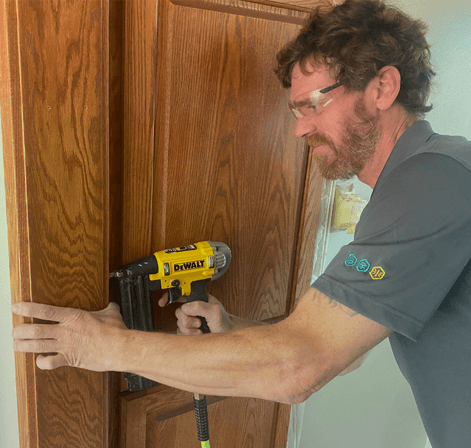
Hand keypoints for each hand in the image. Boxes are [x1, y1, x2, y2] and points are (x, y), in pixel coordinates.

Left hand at [12, 302, 126, 370]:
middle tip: (15, 330)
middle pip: (34, 330)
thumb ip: (107, 308)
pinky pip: (49, 363)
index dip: (27, 308)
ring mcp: (66, 346)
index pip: (44, 310)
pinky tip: (40, 359)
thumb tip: (112, 305)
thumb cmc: (115, 331)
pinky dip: (41, 362)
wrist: (118, 348)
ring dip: (23, 345)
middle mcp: (66, 331)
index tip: (16, 307)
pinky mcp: (69, 359)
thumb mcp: (111, 313)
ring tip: (16, 344)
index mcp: (73, 316)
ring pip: (37, 346)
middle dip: (20, 331)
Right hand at [158, 293, 233, 334]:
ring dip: (190, 329)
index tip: (163, 302)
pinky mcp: (189, 330)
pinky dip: (188, 335)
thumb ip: (201, 306)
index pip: (181, 295)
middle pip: (178, 312)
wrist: (227, 335)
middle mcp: (193, 308)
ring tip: (201, 329)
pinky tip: (198, 334)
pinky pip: (180, 332)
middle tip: (199, 322)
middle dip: (187, 320)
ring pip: (179, 324)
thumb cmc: (224, 321)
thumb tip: (186, 307)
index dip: (170, 297)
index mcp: (198, 299)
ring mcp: (191, 319)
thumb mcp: (215, 311)